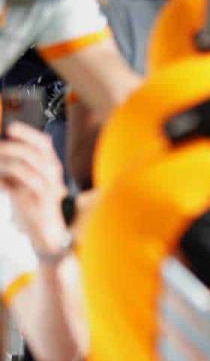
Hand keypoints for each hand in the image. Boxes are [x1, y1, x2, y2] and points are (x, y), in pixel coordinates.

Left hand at [0, 125, 68, 256]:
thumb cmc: (34, 203)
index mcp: (51, 166)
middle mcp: (54, 176)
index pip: (43, 143)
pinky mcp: (41, 203)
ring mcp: (49, 189)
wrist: (46, 231)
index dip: (27, 133)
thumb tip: (3, 146)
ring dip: (6, 163)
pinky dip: (6, 183)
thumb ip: (20, 163)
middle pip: (35, 153)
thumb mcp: (27, 179)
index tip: (10, 128)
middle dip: (13, 146)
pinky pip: (21, 188)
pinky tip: (0, 184)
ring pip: (27, 168)